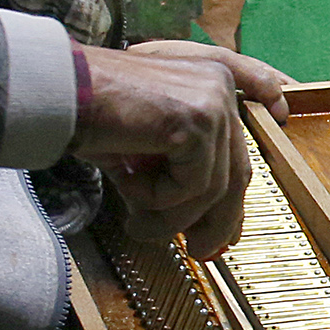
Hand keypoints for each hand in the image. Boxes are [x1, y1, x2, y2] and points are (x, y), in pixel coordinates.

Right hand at [71, 40, 301, 257]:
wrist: (57, 95)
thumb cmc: (90, 118)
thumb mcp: (145, 148)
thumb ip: (179, 175)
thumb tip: (203, 227)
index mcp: (207, 77)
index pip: (248, 110)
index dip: (262, 118)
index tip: (272, 132)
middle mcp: (218, 84)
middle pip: (237, 170)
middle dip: (221, 218)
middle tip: (203, 252)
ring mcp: (213, 101)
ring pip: (214, 187)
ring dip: (175, 218)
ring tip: (140, 227)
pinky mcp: (198, 121)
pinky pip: (193, 186)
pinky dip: (159, 200)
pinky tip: (130, 188)